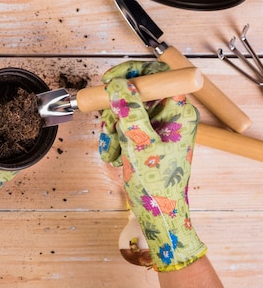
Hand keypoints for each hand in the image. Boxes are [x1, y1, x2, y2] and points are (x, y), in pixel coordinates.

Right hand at [99, 61, 206, 271]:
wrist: (157, 215)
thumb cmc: (157, 186)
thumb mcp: (139, 145)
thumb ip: (129, 112)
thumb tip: (118, 85)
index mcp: (178, 111)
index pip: (159, 74)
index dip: (132, 72)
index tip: (109, 81)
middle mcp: (169, 115)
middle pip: (135, 92)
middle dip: (115, 109)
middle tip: (108, 125)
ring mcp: (156, 126)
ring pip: (124, 109)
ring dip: (111, 128)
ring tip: (112, 150)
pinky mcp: (144, 137)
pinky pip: (122, 125)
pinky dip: (112, 138)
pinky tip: (113, 155)